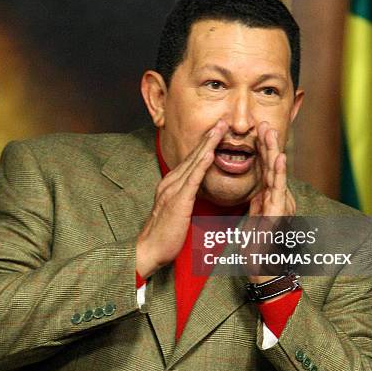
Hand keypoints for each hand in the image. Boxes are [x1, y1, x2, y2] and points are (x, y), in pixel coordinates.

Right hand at [136, 119, 226, 277]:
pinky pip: (192, 179)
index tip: (218, 131)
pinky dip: (201, 164)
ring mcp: (172, 190)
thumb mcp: (176, 211)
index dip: (205, 144)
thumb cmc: (164, 235)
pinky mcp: (178, 201)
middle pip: (193, 155)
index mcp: (171, 184)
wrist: (148, 250)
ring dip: (208, 144)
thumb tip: (196, 190)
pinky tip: (210, 153)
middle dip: (209, 137)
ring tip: (220, 129)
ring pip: (193, 162)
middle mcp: (170, 182)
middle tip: (223, 120)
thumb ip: (185, 197)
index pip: (191, 160)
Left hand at [247, 122, 295, 284]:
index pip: (265, 170)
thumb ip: (259, 203)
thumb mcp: (257, 220)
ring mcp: (279, 207)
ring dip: (274, 152)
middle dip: (268, 145)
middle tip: (264, 124)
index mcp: (270, 199)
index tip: (256, 131)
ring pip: (276, 175)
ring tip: (270, 133)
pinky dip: (278, 174)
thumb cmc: (260, 247)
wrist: (264, 270)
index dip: (261, 150)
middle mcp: (278, 200)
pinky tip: (279, 159)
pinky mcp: (277, 216)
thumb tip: (259, 190)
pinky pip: (277, 191)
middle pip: (271, 168)